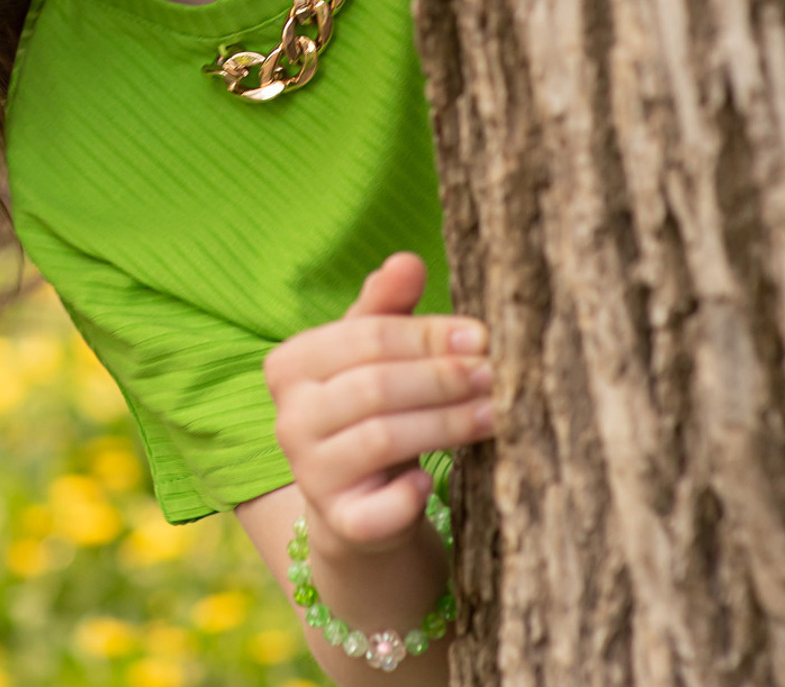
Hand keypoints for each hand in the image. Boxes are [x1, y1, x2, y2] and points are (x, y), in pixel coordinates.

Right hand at [264, 253, 492, 561]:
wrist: (358, 500)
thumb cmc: (373, 409)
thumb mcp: (373, 355)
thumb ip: (387, 307)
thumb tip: (408, 260)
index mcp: (290, 362)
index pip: (364, 336)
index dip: (427, 335)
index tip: (481, 336)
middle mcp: (288, 416)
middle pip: (374, 386)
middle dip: (443, 378)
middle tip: (496, 375)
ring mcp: (308, 472)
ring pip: (380, 439)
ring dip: (445, 425)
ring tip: (493, 414)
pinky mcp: (336, 524)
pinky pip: (372, 512)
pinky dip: (405, 497)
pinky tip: (430, 483)